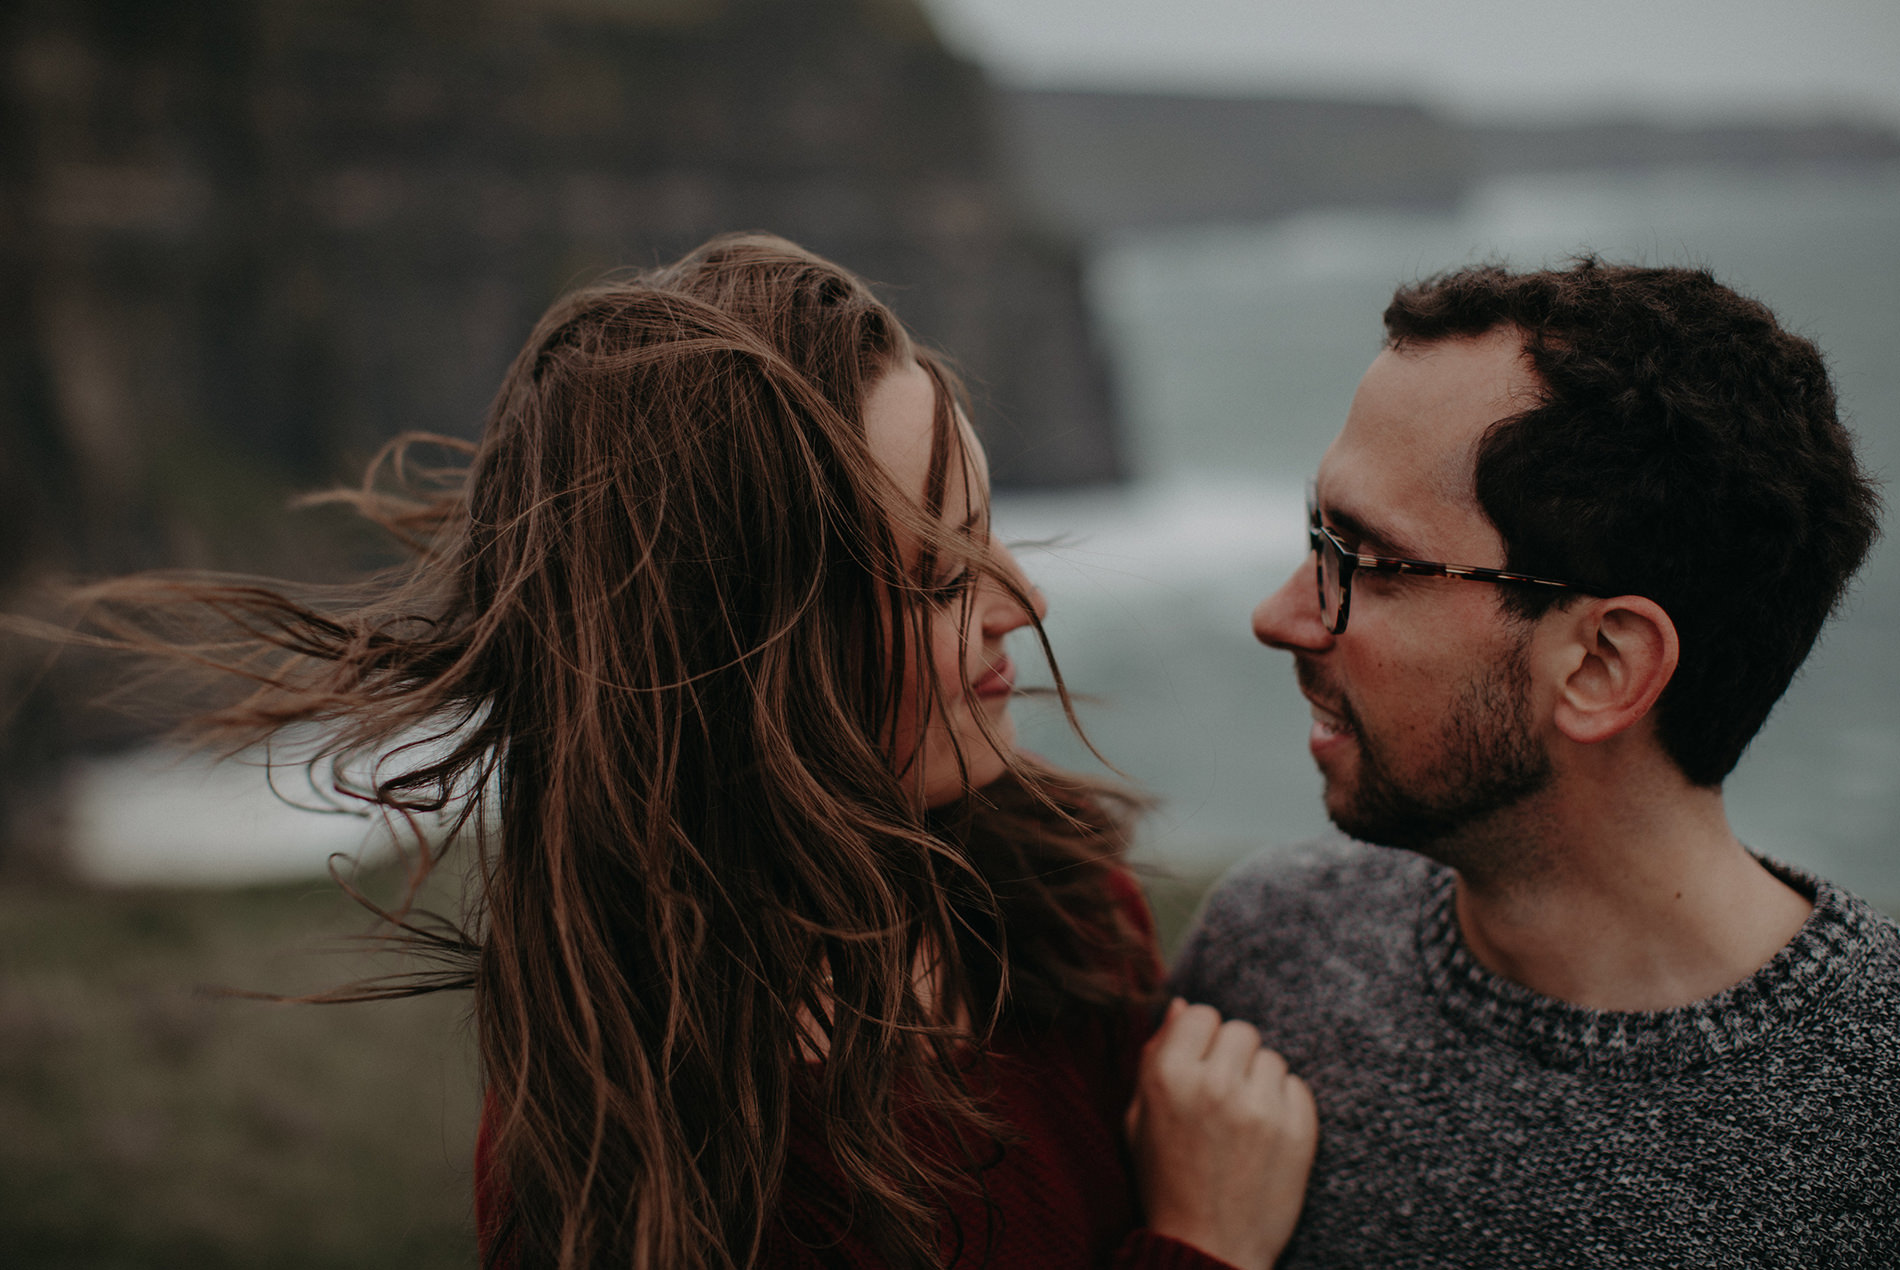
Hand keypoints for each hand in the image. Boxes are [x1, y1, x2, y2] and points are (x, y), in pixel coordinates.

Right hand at [1125, 999, 1317, 1269]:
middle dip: (1233, 1058)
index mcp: (1167, 1077)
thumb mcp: (1138, 1119)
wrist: (1208, 1249)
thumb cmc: (1165, 1181)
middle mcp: (1213, 1084)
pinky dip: (1285, 1106)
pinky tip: (1265, 1137)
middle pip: (1240, 1031)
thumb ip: (1154, 1056)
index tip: (1200, 1068)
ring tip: (1243, 1122)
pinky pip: (1298, 1087)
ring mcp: (1259, 1107)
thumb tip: (1181, 1004)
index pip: (1201, 1014)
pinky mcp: (1298, 1130)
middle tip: (1222, 1097)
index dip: (1201, 1040)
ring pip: (1271, 1058)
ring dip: (1259, 1082)